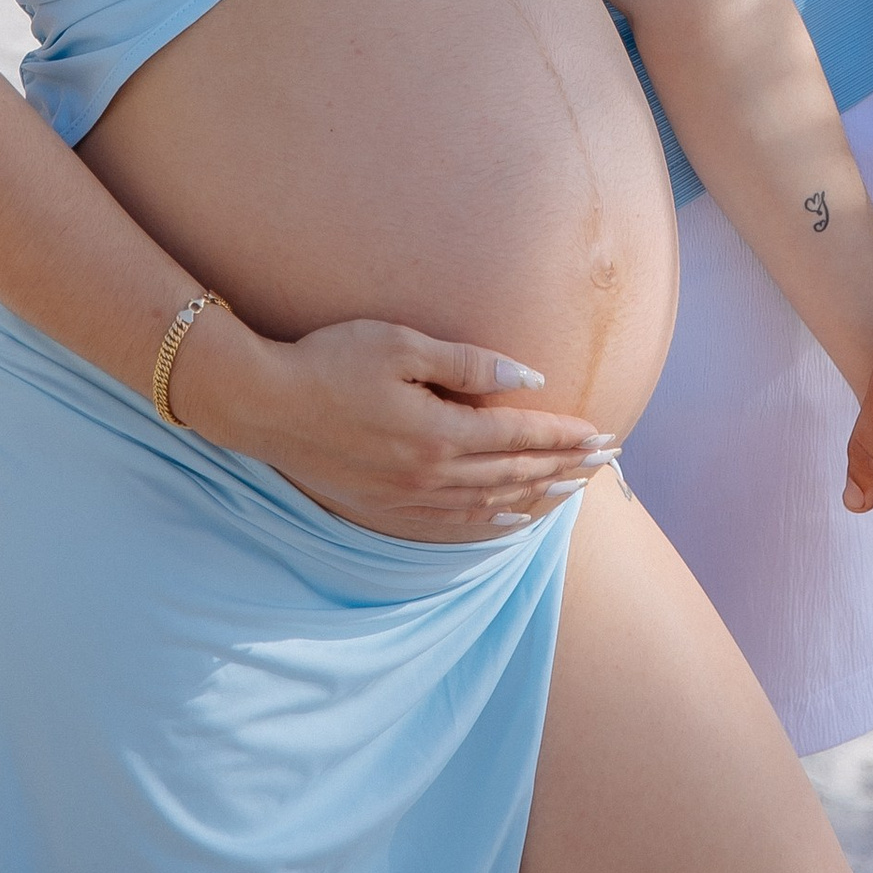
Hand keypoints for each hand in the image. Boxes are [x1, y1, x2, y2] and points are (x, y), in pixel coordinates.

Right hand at [186, 313, 623, 536]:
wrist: (265, 404)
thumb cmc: (332, 360)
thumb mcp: (402, 345)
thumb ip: (468, 365)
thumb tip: (528, 380)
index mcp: (440, 431)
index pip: (520, 435)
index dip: (564, 436)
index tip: (603, 434)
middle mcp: (431, 474)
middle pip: (514, 473)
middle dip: (565, 467)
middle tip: (607, 462)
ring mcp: (407, 499)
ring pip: (490, 505)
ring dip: (537, 497)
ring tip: (574, 491)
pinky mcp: (385, 510)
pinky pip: (452, 527)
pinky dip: (490, 526)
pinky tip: (512, 522)